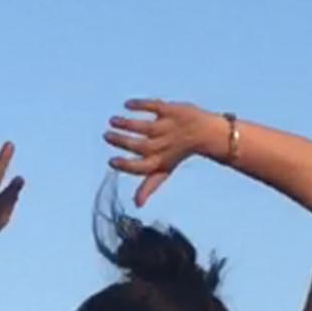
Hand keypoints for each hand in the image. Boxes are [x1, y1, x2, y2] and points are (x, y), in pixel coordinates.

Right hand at [104, 99, 220, 207]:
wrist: (204, 133)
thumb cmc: (178, 153)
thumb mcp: (164, 170)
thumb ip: (149, 185)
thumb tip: (137, 205)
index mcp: (159, 162)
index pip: (139, 167)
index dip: (124, 165)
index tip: (111, 161)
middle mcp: (162, 146)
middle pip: (137, 145)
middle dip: (120, 141)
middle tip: (107, 136)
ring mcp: (166, 127)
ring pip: (142, 126)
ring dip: (125, 123)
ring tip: (113, 120)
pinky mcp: (170, 111)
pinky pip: (153, 107)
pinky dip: (140, 105)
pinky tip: (127, 105)